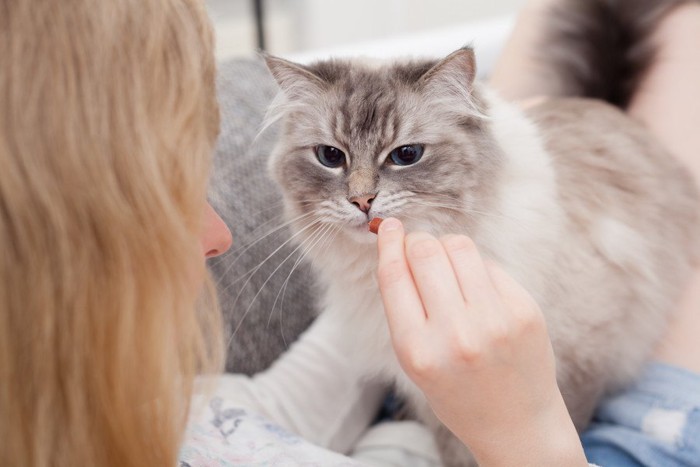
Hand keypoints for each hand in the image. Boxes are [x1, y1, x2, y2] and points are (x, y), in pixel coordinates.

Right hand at [375, 218, 586, 465]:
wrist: (516, 423)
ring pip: (459, 247)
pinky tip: (476, 289)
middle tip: (417, 246)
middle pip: (425, 253)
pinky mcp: (524, 310)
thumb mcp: (415, 362)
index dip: (388, 243)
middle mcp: (456, 335)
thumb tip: (399, 246)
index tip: (388, 226)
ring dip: (446, 247)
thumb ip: (404, 309)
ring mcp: (495, 321)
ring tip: (448, 266)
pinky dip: (475, 268)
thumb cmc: (457, 391)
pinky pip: (489, 265)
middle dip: (416, 241)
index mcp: (418, 352)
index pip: (394, 276)